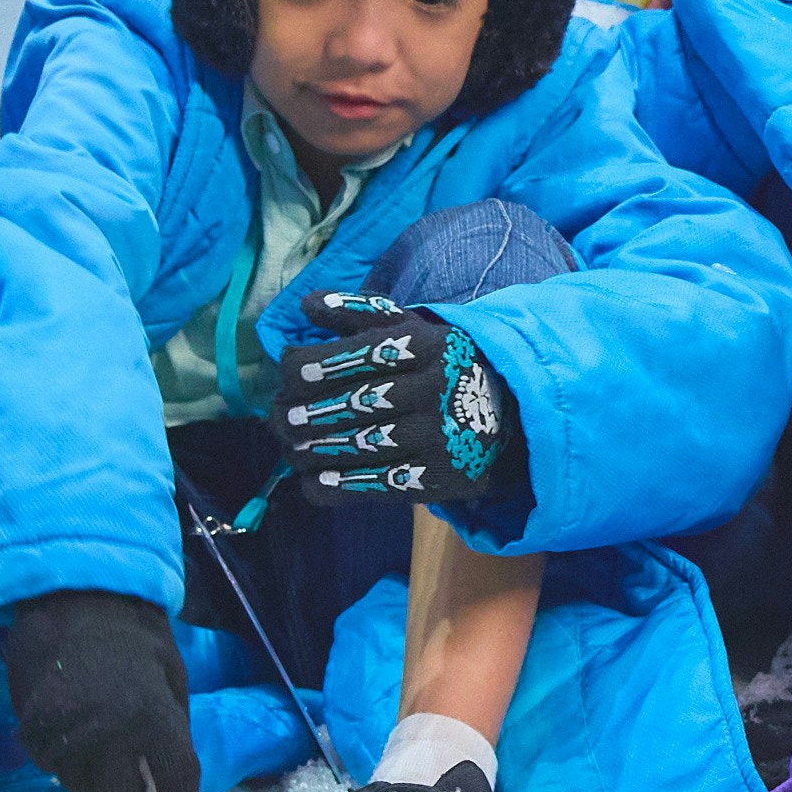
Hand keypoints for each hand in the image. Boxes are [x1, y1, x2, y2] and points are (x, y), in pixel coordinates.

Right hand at [4, 588, 202, 791]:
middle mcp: (110, 737)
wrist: (72, 600)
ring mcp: (66, 738)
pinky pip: (55, 769)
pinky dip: (70, 764)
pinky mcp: (32, 735)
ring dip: (101, 786)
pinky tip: (79, 735)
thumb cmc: (135, 641)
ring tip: (107, 752)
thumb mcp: (174, 684)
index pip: (175, 790)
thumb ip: (175, 737)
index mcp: (156, 720)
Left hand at [280, 293, 528, 511]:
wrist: (512, 413)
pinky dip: (339, 487)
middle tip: (279, 420)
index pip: (357, 353)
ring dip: (314, 451)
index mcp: (424, 344)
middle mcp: (433, 387)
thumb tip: (306, 305)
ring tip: (292, 451)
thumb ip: (358, 313)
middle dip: (305, 414)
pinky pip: (379, 485)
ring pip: (361, 445)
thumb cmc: (443, 364)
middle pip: (353, 402)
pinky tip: (314, 482)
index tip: (288, 375)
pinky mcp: (440, 477)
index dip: (313, 366)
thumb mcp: (412, 329)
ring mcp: (438, 435)